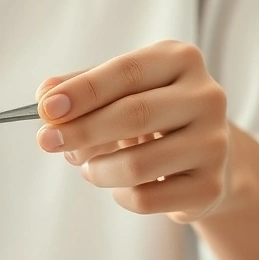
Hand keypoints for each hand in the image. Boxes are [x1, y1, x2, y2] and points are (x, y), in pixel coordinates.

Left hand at [35, 40, 231, 222]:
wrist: (203, 155)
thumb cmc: (152, 115)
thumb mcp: (120, 90)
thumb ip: (81, 88)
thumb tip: (44, 96)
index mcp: (181, 61)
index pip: (127, 71)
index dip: (83, 91)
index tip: (46, 108)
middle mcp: (206, 97)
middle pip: (134, 115)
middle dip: (81, 130)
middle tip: (46, 141)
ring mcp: (213, 143)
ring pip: (138, 165)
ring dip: (99, 171)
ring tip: (91, 169)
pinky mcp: (210, 186)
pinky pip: (146, 199)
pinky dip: (120, 196)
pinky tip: (122, 187)